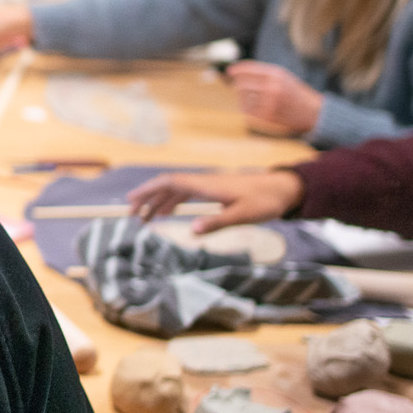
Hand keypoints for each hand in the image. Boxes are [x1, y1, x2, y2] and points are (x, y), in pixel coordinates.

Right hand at [126, 170, 304, 232]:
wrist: (283, 189)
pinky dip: (172, 202)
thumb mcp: (243, 215)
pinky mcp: (214, 190)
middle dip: (147, 197)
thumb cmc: (265, 201)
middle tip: (130, 214)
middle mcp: (203, 182)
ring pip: (175, 190)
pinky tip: (168, 213)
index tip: (131, 201)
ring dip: (158, 202)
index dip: (148, 190)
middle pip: (167, 186)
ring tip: (144, 218)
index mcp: (206, 185)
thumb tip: (193, 231)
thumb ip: (217, 223)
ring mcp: (208, 185)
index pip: (170, 183)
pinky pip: (186, 194)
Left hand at [226, 61, 323, 136]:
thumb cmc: (296, 93)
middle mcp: (272, 87)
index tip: (229, 71)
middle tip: (239, 86)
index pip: (249, 69)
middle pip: (242, 83)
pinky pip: (247, 110)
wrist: (313, 112)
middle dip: (238, 84)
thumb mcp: (283, 77)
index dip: (236, 69)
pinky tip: (257, 107)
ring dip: (244, 97)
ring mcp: (269, 102)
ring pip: (243, 97)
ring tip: (256, 98)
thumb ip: (263, 74)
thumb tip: (239, 72)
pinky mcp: (267, 116)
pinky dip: (248, 108)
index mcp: (276, 74)